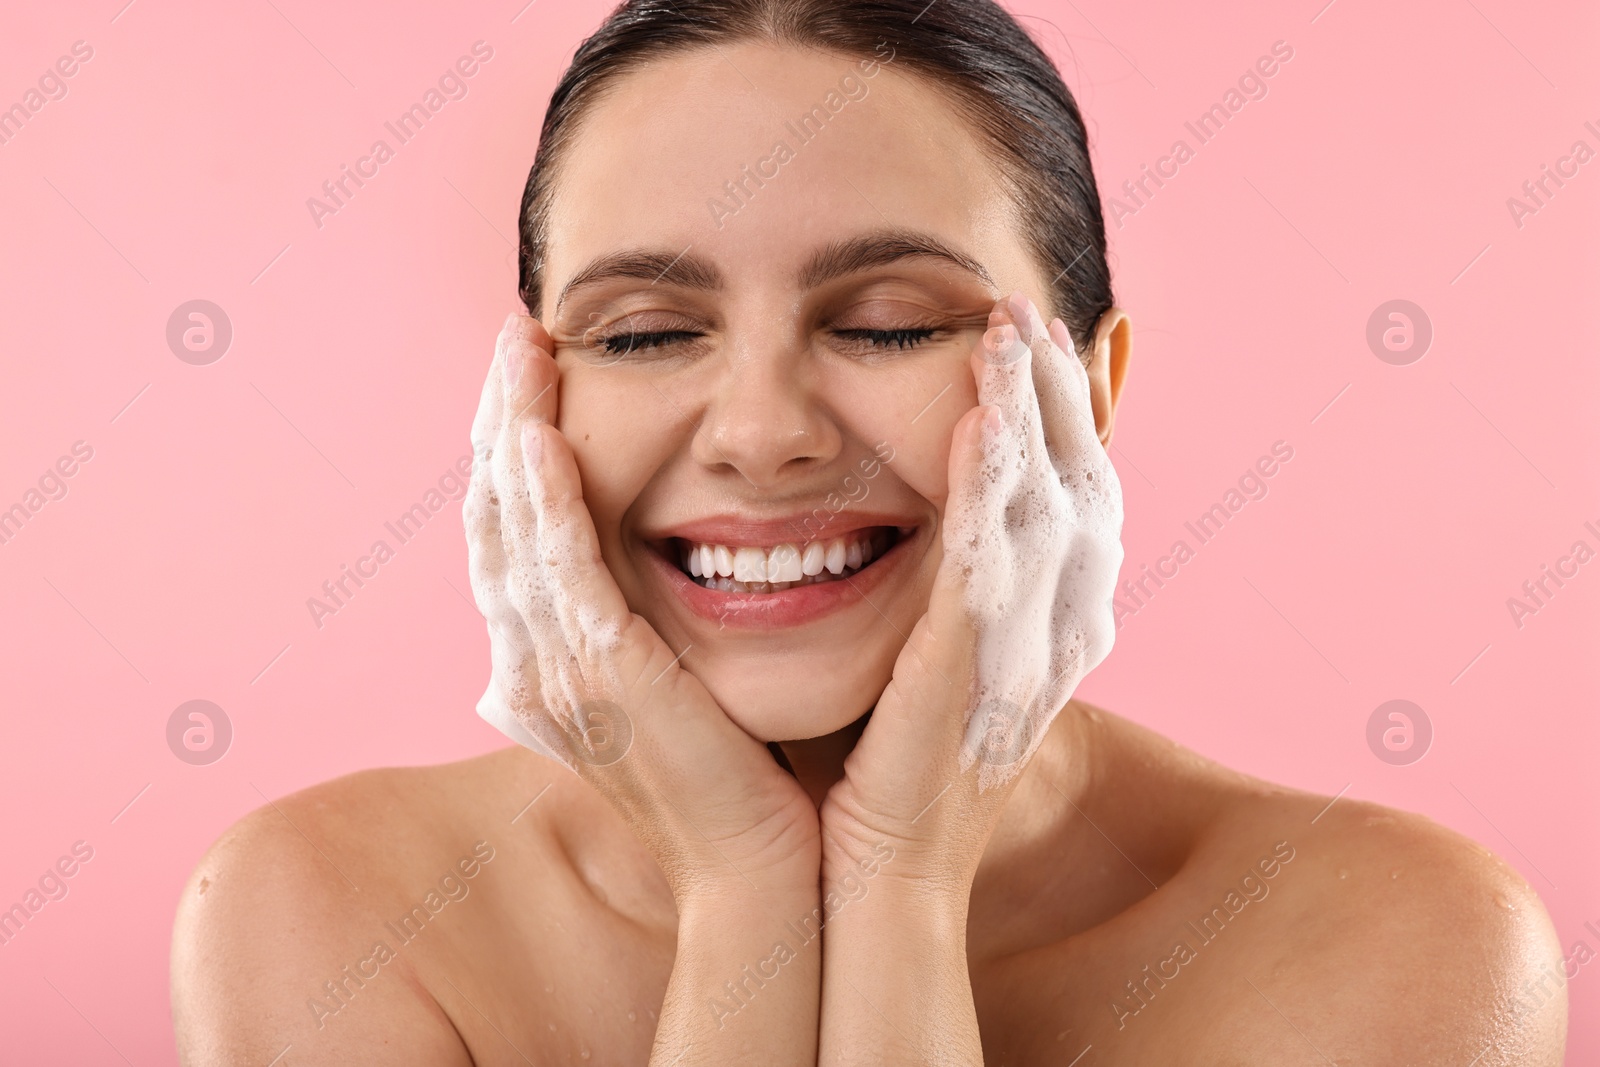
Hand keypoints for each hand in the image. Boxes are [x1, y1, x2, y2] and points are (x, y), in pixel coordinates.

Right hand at [464, 312, 819, 899]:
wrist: (757, 870)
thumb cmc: (735, 782)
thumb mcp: (676, 693)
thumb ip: (648, 635)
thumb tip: (647, 581)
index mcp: (554, 660)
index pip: (516, 530)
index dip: (515, 447)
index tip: (532, 373)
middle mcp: (536, 660)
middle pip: (496, 514)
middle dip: (501, 418)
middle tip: (516, 335)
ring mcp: (559, 672)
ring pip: (513, 529)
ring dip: (512, 433)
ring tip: (522, 352)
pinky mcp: (603, 679)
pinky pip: (559, 572)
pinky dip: (544, 501)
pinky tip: (542, 438)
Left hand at [820, 291, 1123, 894]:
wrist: (887, 882)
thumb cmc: (893, 776)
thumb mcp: (937, 668)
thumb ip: (947, 594)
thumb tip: (935, 531)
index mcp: (1054, 630)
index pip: (1077, 497)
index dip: (1065, 417)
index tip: (1038, 343)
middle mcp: (1060, 634)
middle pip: (1079, 483)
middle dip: (1055, 394)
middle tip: (1025, 311)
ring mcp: (1023, 652)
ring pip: (1049, 505)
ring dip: (1028, 412)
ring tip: (1003, 331)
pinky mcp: (971, 669)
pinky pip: (993, 559)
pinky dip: (991, 485)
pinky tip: (976, 420)